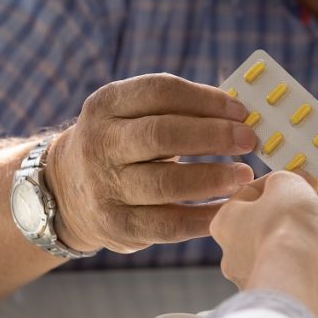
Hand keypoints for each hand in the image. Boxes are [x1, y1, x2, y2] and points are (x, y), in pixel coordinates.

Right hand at [44, 74, 257, 253]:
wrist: (68, 191)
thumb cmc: (123, 145)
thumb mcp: (133, 116)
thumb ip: (179, 110)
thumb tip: (240, 115)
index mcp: (107, 104)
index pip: (159, 91)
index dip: (205, 100)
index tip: (241, 110)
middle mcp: (100, 143)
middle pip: (161, 135)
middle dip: (212, 136)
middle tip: (249, 141)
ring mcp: (105, 187)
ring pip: (166, 183)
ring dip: (213, 179)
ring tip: (244, 176)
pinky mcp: (117, 226)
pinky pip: (169, 225)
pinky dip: (204, 217)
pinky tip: (229, 208)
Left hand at [209, 172, 317, 317]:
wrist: (297, 278)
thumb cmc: (283, 226)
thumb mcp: (286, 183)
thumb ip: (288, 177)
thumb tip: (296, 182)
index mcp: (226, 222)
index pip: (251, 193)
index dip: (280, 180)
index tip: (303, 175)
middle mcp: (238, 251)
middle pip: (278, 218)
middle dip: (311, 202)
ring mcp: (261, 273)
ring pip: (295, 242)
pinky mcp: (283, 290)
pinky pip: (303, 265)